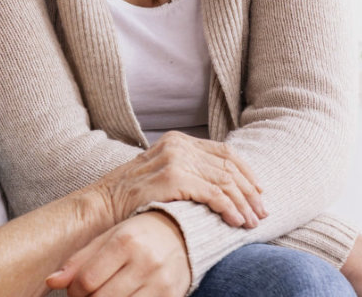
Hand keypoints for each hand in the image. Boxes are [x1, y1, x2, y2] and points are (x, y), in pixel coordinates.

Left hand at [47, 212, 190, 296]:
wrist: (181, 234)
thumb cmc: (135, 235)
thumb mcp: (105, 239)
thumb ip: (77, 260)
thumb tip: (51, 281)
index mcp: (124, 241)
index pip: (87, 280)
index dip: (73, 290)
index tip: (74, 289)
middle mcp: (145, 262)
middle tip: (87, 294)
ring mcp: (161, 282)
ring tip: (104, 294)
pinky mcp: (172, 295)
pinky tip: (121, 296)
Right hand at [94, 130, 265, 227]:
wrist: (100, 205)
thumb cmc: (130, 197)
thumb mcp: (160, 173)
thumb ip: (186, 170)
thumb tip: (222, 183)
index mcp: (176, 140)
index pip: (225, 152)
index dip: (247, 173)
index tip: (259, 192)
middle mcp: (177, 145)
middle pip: (229, 167)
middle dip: (250, 192)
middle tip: (261, 212)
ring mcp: (175, 160)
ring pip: (225, 181)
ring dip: (243, 204)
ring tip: (251, 222)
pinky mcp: (173, 179)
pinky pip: (213, 194)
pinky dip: (229, 209)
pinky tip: (235, 221)